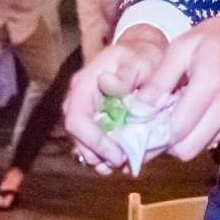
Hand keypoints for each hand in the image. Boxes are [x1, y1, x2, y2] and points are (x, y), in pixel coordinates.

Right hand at [64, 27, 169, 170]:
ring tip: (124, 164)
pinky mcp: (95, 121)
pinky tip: (124, 160)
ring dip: (101, 159)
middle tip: (124, 163)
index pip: (76, 119)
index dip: (94, 141)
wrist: (143, 55)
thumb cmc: (143, 56)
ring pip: (83, 144)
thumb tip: (107, 84)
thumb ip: (126, 74)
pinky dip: (106, 155)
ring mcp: (85, 112)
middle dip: (98, 154)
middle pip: (77, 137)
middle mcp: (78, 100)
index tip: (119, 155)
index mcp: (84, 84)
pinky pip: (93, 144)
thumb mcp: (140, 60)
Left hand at [131, 10, 219, 164]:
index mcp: (211, 83)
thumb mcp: (182, 46)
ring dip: (189, 136)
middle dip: (171, 142)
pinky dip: (206, 130)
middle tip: (161, 125)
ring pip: (204, 146)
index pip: (178, 129)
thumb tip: (140, 108)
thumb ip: (160, 79)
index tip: (146, 126)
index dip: (157, 134)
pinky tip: (203, 111)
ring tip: (183, 113)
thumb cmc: (217, 37)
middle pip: (190, 148)